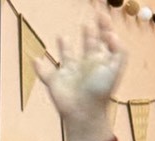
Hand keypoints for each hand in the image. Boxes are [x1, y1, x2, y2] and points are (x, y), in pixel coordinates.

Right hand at [34, 11, 125, 140]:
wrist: (84, 112)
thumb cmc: (100, 91)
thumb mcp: (114, 69)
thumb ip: (118, 52)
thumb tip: (112, 34)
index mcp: (98, 62)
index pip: (101, 43)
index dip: (103, 29)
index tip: (102, 15)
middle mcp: (84, 66)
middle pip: (87, 48)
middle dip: (88, 37)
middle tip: (88, 25)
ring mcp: (69, 74)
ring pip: (67, 58)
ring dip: (64, 48)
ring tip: (62, 37)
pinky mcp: (54, 82)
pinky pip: (45, 73)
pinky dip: (40, 67)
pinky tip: (36, 61)